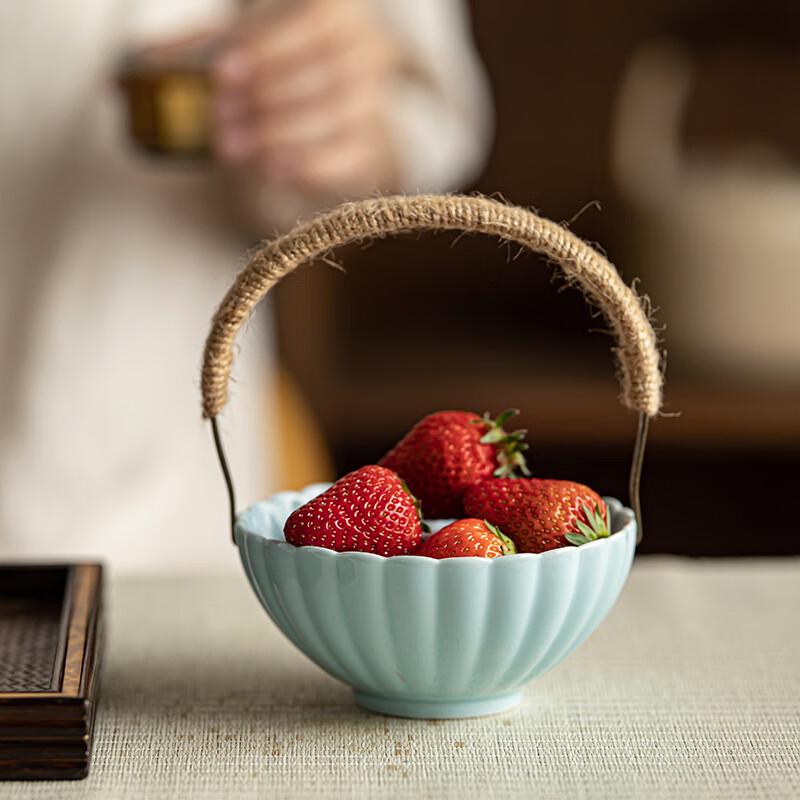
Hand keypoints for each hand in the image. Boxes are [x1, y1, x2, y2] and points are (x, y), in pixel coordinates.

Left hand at [212, 0, 400, 194]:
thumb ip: (198, 49)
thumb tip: (139, 67)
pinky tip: (267, 168)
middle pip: (327, 72)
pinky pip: (346, 156)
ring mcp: (373, 100)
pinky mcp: (370, 145)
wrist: (330, 96)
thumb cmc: (280, 58)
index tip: (223, 73)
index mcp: (338, 8)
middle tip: (218, 118)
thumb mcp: (240, 42)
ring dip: (277, 134)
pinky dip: (307, 164)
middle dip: (266, 98)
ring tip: (230, 146)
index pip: (313, 21)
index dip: (269, 47)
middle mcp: (367, 50)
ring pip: (336, 116)